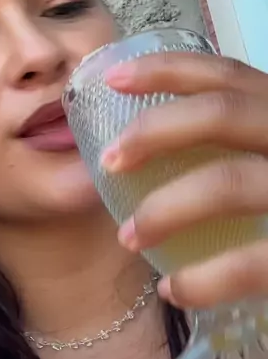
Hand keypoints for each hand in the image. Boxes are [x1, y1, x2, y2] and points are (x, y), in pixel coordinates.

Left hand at [102, 52, 267, 309]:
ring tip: (128, 237)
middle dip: (154, 130)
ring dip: (164, 209)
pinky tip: (176, 289)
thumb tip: (148, 146)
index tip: (113, 77)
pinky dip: (204, 278)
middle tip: (108, 160)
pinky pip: (251, 263)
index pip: (229, 75)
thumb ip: (243, 141)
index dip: (168, 69)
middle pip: (222, 112)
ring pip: (229, 182)